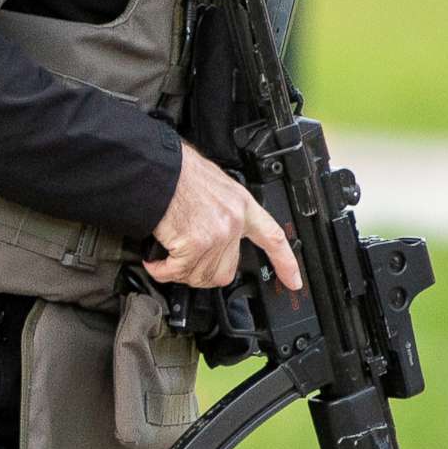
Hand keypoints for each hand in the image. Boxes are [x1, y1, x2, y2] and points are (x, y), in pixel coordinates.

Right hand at [148, 142, 302, 292]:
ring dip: (177, 271)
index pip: (273, 238)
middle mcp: (233, 222)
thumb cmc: (177, 172)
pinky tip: (154, 261)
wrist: (156, 167)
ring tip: (165, 257)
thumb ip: (222, 211)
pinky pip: (177, 271)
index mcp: (241, 205)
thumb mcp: (214, 186)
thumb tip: (213, 233)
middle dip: (200, 273)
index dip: (286, 263)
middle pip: (225, 272)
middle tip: (183, 262)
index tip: (293, 281)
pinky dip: (161, 270)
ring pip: (199, 275)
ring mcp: (216, 235)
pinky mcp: (194, 243)